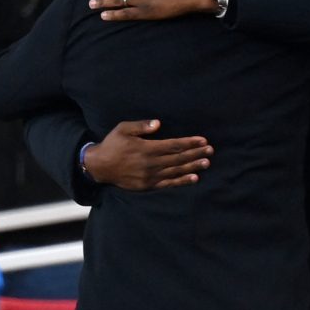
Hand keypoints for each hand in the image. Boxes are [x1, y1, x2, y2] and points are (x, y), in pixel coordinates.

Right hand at [84, 119, 212, 188]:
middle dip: (196, 153)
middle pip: (178, 158)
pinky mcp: (148, 185)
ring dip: (193, 166)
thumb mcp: (123, 129)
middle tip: (210, 150)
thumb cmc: (112, 144)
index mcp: (146, 148)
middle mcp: (150, 163)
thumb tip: (158, 124)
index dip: (189, 143)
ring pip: (176, 170)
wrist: (99, 167)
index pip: (173, 145)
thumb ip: (141, 126)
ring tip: (207, 162)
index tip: (203, 140)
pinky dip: (182, 181)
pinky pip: (168, 183)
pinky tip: (194, 178)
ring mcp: (150, 176)